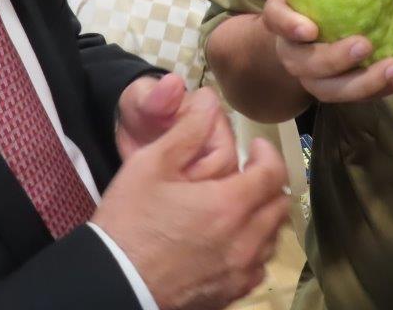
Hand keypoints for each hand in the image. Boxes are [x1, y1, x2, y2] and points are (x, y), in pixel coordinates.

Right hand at [94, 90, 290, 309]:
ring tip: (240, 204)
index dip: (269, 153)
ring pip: (272, 238)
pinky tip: (232, 240)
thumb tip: (209, 101)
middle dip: (269, 183)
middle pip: (279, 207)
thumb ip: (186, 130)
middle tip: (248, 171)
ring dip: (263, 216)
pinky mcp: (230, 294)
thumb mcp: (151, 164)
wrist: (113, 282)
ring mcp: (239, 272)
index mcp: (229, 205)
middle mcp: (244, 241)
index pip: (274, 174)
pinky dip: (254, 248)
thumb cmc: (130, 221)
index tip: (255, 146)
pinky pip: (258, 267)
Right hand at [261, 0, 392, 103]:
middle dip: (334, 60)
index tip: (310, 29)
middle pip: (305, 65)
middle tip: (364, 44)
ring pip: (330, 91)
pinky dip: (384, 87)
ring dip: (364, 84)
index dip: (289, 27)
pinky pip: (358, 97)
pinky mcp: (337, 89)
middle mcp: (292, 51)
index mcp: (282, 15)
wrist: (310, 28)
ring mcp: (312, 76)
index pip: (275, 20)